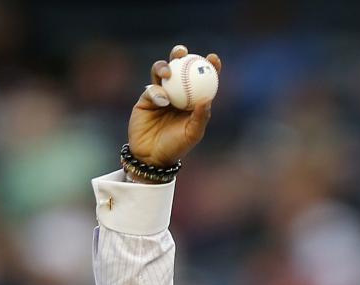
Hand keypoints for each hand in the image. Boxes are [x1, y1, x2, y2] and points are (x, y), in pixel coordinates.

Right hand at [127, 44, 220, 168]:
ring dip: (164, 66)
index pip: (202, 80)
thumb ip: (200, 117)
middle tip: (183, 52)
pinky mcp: (146, 99)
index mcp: (194, 100)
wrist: (152, 156)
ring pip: (161, 73)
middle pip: (179, 69)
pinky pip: (151, 89)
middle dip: (180, 55)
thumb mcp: (192, 133)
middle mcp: (178, 94)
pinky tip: (161, 100)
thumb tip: (208, 98)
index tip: (213, 58)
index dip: (209, 67)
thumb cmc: (177, 146)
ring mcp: (161, 94)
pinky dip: (156, 92)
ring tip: (167, 71)